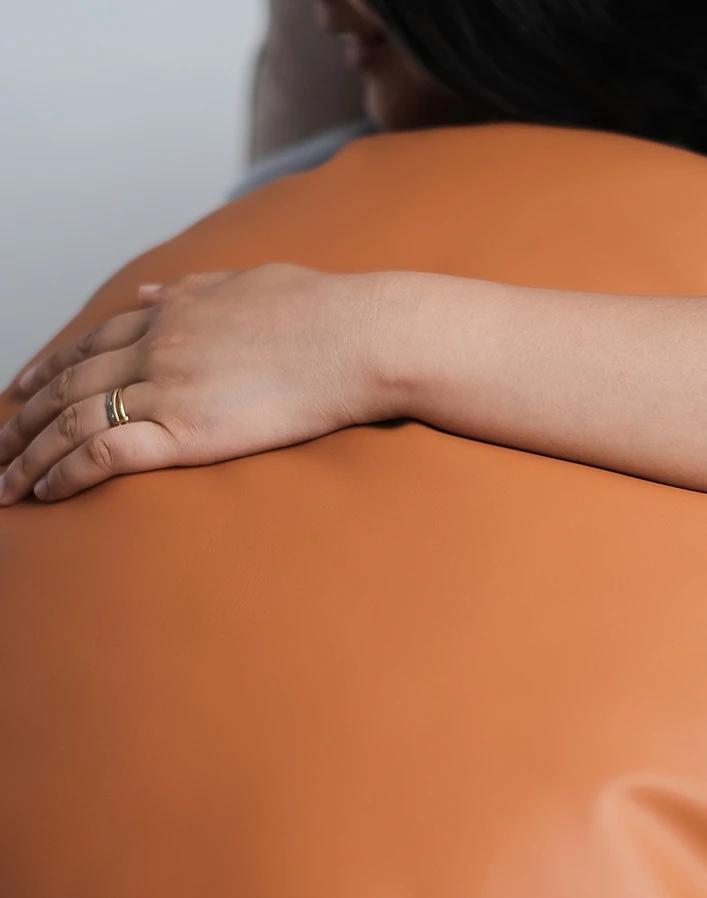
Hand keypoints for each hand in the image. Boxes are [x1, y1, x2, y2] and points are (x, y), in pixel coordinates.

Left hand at [0, 265, 392, 504]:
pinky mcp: (185, 430)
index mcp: (171, 313)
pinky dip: (65, 472)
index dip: (48, 368)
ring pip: (70, 420)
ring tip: (2, 482)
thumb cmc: (323, 311)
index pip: (90, 344)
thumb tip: (151, 292)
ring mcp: (166, 387)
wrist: (357, 338)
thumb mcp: (248, 282)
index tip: (21, 389)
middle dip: (23, 418)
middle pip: (67, 384)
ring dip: (28, 454)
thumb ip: (194, 287)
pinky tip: (44, 492)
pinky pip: (104, 451)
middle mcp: (155, 347)